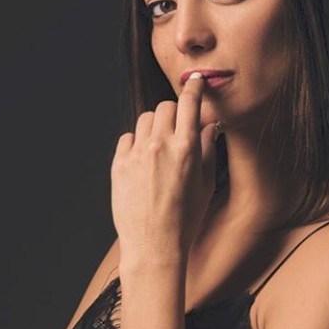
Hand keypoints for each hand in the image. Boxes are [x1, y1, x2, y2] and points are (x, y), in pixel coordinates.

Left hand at [111, 74, 218, 260]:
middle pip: (165, 107)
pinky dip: (137, 143)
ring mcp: (137, 155)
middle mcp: (160, 146)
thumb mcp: (205, 184)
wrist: (154, 246)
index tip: (196, 82)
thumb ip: (208, 150)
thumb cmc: (185, 220)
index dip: (194, 88)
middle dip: (173, 113)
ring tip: (160, 148)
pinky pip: (127, 138)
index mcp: (187, 149)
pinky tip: (144, 161)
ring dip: (154, 126)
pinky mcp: (119, 165)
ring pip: (145, 119)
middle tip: (177, 129)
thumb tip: (209, 126)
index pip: (189, 103)